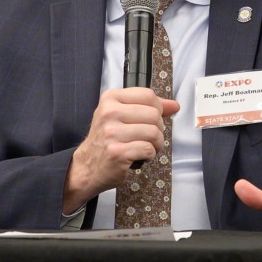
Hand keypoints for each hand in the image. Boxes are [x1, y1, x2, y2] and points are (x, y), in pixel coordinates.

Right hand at [63, 88, 179, 212]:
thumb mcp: (121, 116)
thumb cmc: (106, 140)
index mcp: (110, 99)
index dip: (158, 108)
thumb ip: (148, 107)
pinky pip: (148, 149)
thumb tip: (174, 105)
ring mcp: (112, 133)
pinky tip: (140, 155)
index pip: (148, 95)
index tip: (152, 119)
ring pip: (154, 132)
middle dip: (158, 129)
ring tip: (146, 147)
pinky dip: (150, 155)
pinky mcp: (117, 152)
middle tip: (149, 137)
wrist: (87, 166)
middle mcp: (109, 113)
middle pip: (154, 114)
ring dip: (156, 144)